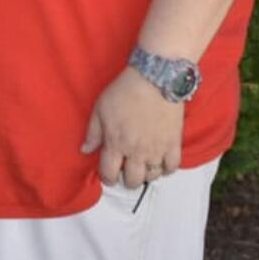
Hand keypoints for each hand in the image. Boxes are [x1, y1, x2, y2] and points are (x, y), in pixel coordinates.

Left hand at [80, 67, 183, 187]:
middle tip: (126, 170)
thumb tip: (85, 150)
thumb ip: (93, 133)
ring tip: (142, 165)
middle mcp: (136, 151)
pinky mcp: (173, 143)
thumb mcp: (100, 109)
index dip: (107, 177)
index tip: (108, 174)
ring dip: (146, 173)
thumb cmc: (125, 91)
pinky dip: (166, 168)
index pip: (109, 173)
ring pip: (152, 176)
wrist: (154, 79)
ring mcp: (157, 149)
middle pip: (132, 180)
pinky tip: (160, 162)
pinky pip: (172, 167)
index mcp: (116, 144)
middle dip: (126, 179)